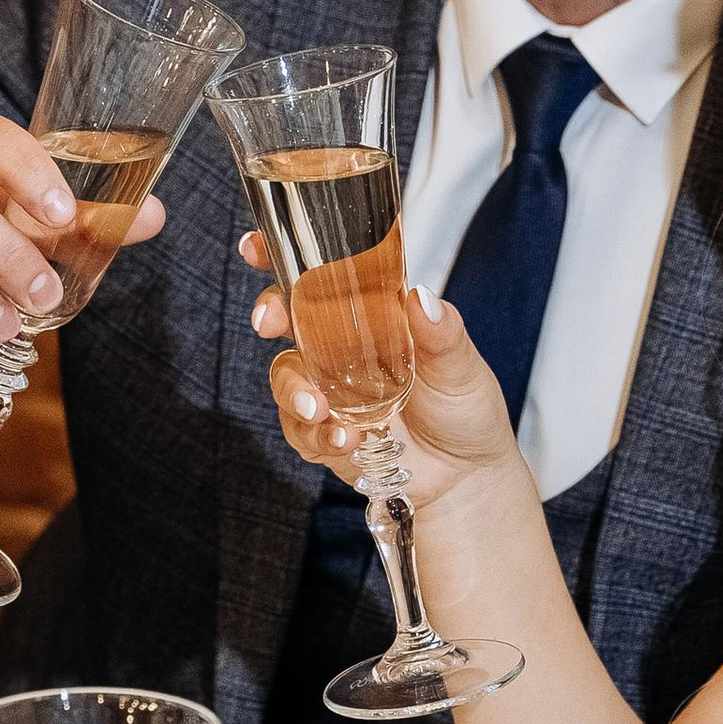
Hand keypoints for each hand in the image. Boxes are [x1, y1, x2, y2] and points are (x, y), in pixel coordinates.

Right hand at [243, 237, 519, 508]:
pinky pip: (301, 431)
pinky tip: (345, 440)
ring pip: (286, 377)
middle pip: (286, 318)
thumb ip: (442, 333)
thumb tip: (419, 296)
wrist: (466, 474)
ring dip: (294, 390)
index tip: (256, 248)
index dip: (281, 258)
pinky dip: (317, 435)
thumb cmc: (463, 409)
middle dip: (269, 313)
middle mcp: (339, 350)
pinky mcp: (325, 436)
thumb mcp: (461, 366)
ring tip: (320, 409)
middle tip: (270, 322)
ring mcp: (328, 392)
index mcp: (369, 317)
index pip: (320, 278)